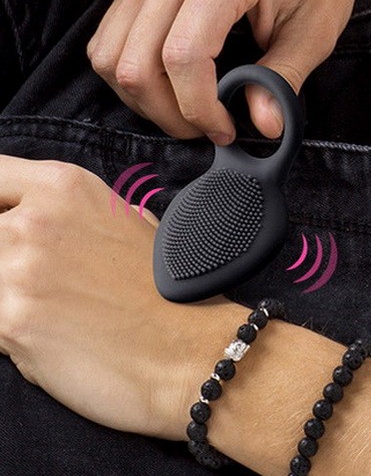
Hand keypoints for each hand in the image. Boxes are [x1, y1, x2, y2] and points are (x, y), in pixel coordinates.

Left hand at [0, 155, 238, 438]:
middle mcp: (35, 219)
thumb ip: (69, 211)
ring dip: (3, 294)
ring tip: (45, 309)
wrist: (188, 349)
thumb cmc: (165, 290)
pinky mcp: (11, 320)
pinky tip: (46, 336)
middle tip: (30, 280)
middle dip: (2, 258)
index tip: (3, 225)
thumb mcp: (127, 222)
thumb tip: (29, 217)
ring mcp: (19, 269)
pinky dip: (7, 329)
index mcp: (64, 185)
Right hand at [87, 0, 370, 144]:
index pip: (183, 57)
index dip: (198, 108)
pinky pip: (112, 33)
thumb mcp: (314, 33)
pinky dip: (132, 69)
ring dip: (143, 96)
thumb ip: (281, 81)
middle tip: (205, 127)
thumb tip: (264, 126)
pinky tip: (170, 82)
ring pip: (109, 52)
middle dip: (167, 113)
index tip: (224, 129)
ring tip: (186, 109)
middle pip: (134, 62)